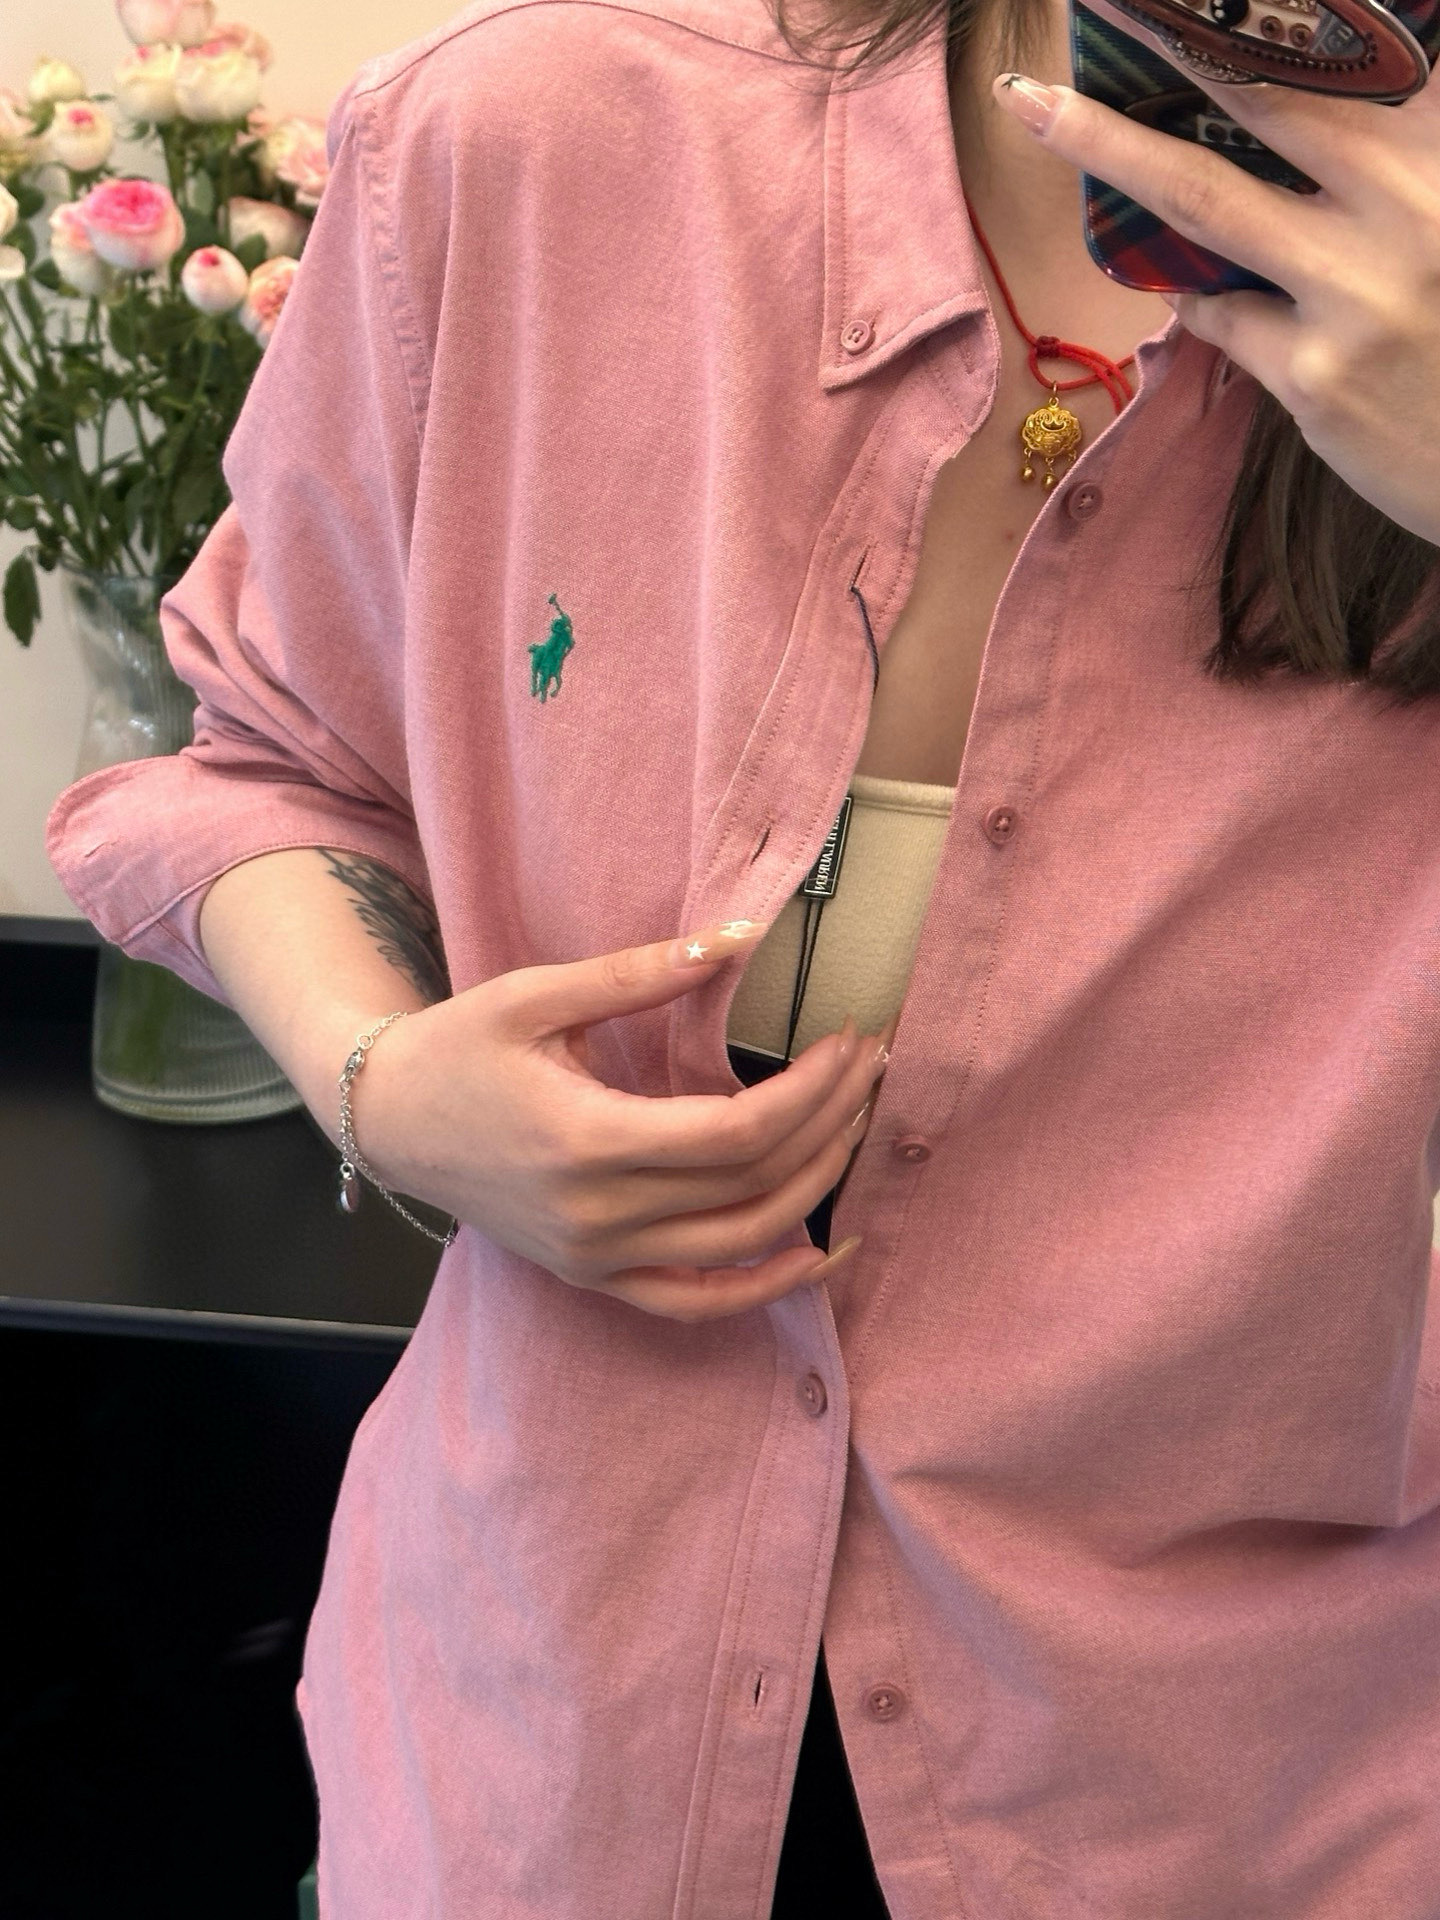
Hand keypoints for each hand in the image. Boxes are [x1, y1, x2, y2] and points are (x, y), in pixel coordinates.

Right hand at [350, 919, 894, 1320]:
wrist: (386, 1120)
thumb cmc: (457, 1047)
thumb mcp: (536, 995)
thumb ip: (640, 973)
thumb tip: (738, 938)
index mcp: (586, 1140)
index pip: (737, 1133)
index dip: (810, 1091)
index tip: (850, 1041)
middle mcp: (598, 1215)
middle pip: (752, 1186)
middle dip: (829, 1124)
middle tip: (871, 1066)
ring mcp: (597, 1258)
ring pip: (739, 1244)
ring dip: (815, 1190)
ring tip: (857, 1128)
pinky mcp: (594, 1277)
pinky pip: (694, 1302)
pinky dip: (763, 1289)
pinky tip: (818, 1255)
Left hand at [992, 30, 1439, 543]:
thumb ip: (1395, 163)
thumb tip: (1297, 112)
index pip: (1359, 63)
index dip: (1276, 18)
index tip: (1194, 0)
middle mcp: (1413, 206)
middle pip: (1267, 97)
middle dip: (1176, 42)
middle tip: (1100, 3)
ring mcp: (1358, 293)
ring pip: (1205, 196)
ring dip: (1107, 143)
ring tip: (1038, 109)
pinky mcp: (1315, 374)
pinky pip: (1222, 315)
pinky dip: (1201, 298)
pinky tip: (1194, 291)